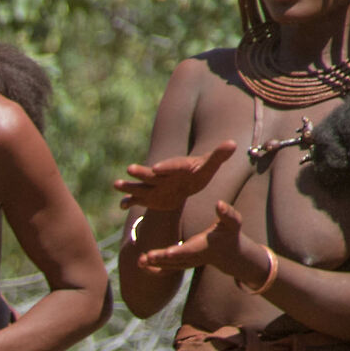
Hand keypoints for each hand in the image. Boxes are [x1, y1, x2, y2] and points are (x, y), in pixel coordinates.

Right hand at [114, 139, 236, 216]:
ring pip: (139, 186)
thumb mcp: (209, 166)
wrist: (186, 184)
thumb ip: (219, 156)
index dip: (165, 167)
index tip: (157, 168)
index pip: (171, 166)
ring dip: (128, 186)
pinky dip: (128, 202)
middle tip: (130, 169)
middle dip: (141, 172)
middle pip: (150, 174)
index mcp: (176, 166)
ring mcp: (152, 186)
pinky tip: (122, 206)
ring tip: (116, 184)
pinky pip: (135, 200)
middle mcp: (161, 175)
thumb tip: (233, 144)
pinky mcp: (147, 197)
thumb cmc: (198, 173)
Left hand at [137, 199, 271, 286]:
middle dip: (161, 259)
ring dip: (154, 264)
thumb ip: (227, 214)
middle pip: (176, 260)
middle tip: (146, 257)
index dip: (180, 251)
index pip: (190, 250)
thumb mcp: (233, 222)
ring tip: (139, 261)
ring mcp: (187, 262)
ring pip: (169, 266)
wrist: (229, 253)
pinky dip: (154, 269)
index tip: (169, 252)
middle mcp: (194, 257)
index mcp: (204, 247)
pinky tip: (140, 265)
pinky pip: (167, 269)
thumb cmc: (230, 233)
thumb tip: (219, 203)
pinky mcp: (182, 263)